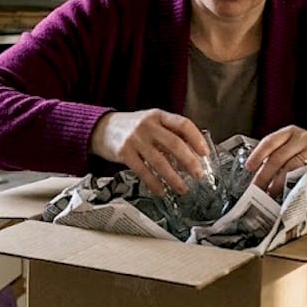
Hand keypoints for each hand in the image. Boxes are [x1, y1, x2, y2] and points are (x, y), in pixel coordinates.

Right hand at [89, 109, 208, 194]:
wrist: (101, 128)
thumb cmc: (131, 128)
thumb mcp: (151, 123)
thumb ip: (169, 134)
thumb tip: (192, 156)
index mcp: (158, 116)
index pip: (183, 124)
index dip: (196, 139)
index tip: (205, 153)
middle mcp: (147, 125)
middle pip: (174, 143)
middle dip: (189, 161)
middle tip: (198, 175)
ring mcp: (135, 139)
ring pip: (159, 161)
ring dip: (174, 177)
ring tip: (182, 188)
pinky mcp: (124, 153)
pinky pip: (143, 171)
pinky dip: (154, 183)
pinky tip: (162, 190)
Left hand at [244, 125, 306, 197]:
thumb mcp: (292, 148)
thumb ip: (276, 157)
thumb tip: (256, 177)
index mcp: (289, 133)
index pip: (270, 141)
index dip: (258, 155)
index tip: (249, 168)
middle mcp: (302, 138)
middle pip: (279, 156)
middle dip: (265, 174)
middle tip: (257, 189)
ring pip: (293, 166)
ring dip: (279, 182)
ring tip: (271, 192)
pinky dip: (297, 184)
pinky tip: (289, 192)